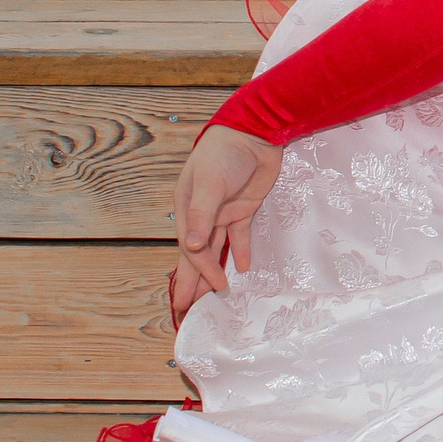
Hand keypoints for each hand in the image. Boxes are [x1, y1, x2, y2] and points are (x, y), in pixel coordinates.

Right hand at [170, 124, 284, 322]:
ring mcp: (224, 211)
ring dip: (216, 270)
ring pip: (217, 248)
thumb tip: (189, 247)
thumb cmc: (224, 153)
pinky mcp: (244, 207)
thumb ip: (201, 215)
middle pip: (197, 254)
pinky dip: (241, 251)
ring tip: (216, 295)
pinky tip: (243, 268)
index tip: (198, 295)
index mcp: (187, 207)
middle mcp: (202, 213)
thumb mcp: (209, 183)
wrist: (255, 132)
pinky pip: (240, 235)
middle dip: (194, 281)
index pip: (189, 249)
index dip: (194, 273)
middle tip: (188, 309)